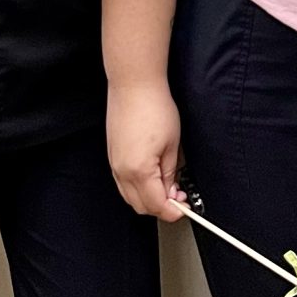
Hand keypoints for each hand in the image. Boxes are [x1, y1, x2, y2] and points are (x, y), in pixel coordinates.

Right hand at [107, 80, 187, 221]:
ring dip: (149, 198)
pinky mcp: (112, 156)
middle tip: (179, 197)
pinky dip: (138, 187)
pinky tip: (152, 177)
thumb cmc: (154, 107)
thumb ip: (170, 174)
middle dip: (161, 207)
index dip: (173, 211)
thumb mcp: (172, 144)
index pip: (156, 205)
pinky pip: (123, 183)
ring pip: (130, 196)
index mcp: (138, 171)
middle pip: (141, 206)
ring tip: (168, 186)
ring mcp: (114, 164)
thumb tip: (171, 192)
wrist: (133, 85)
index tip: (185, 208)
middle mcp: (121, 171)